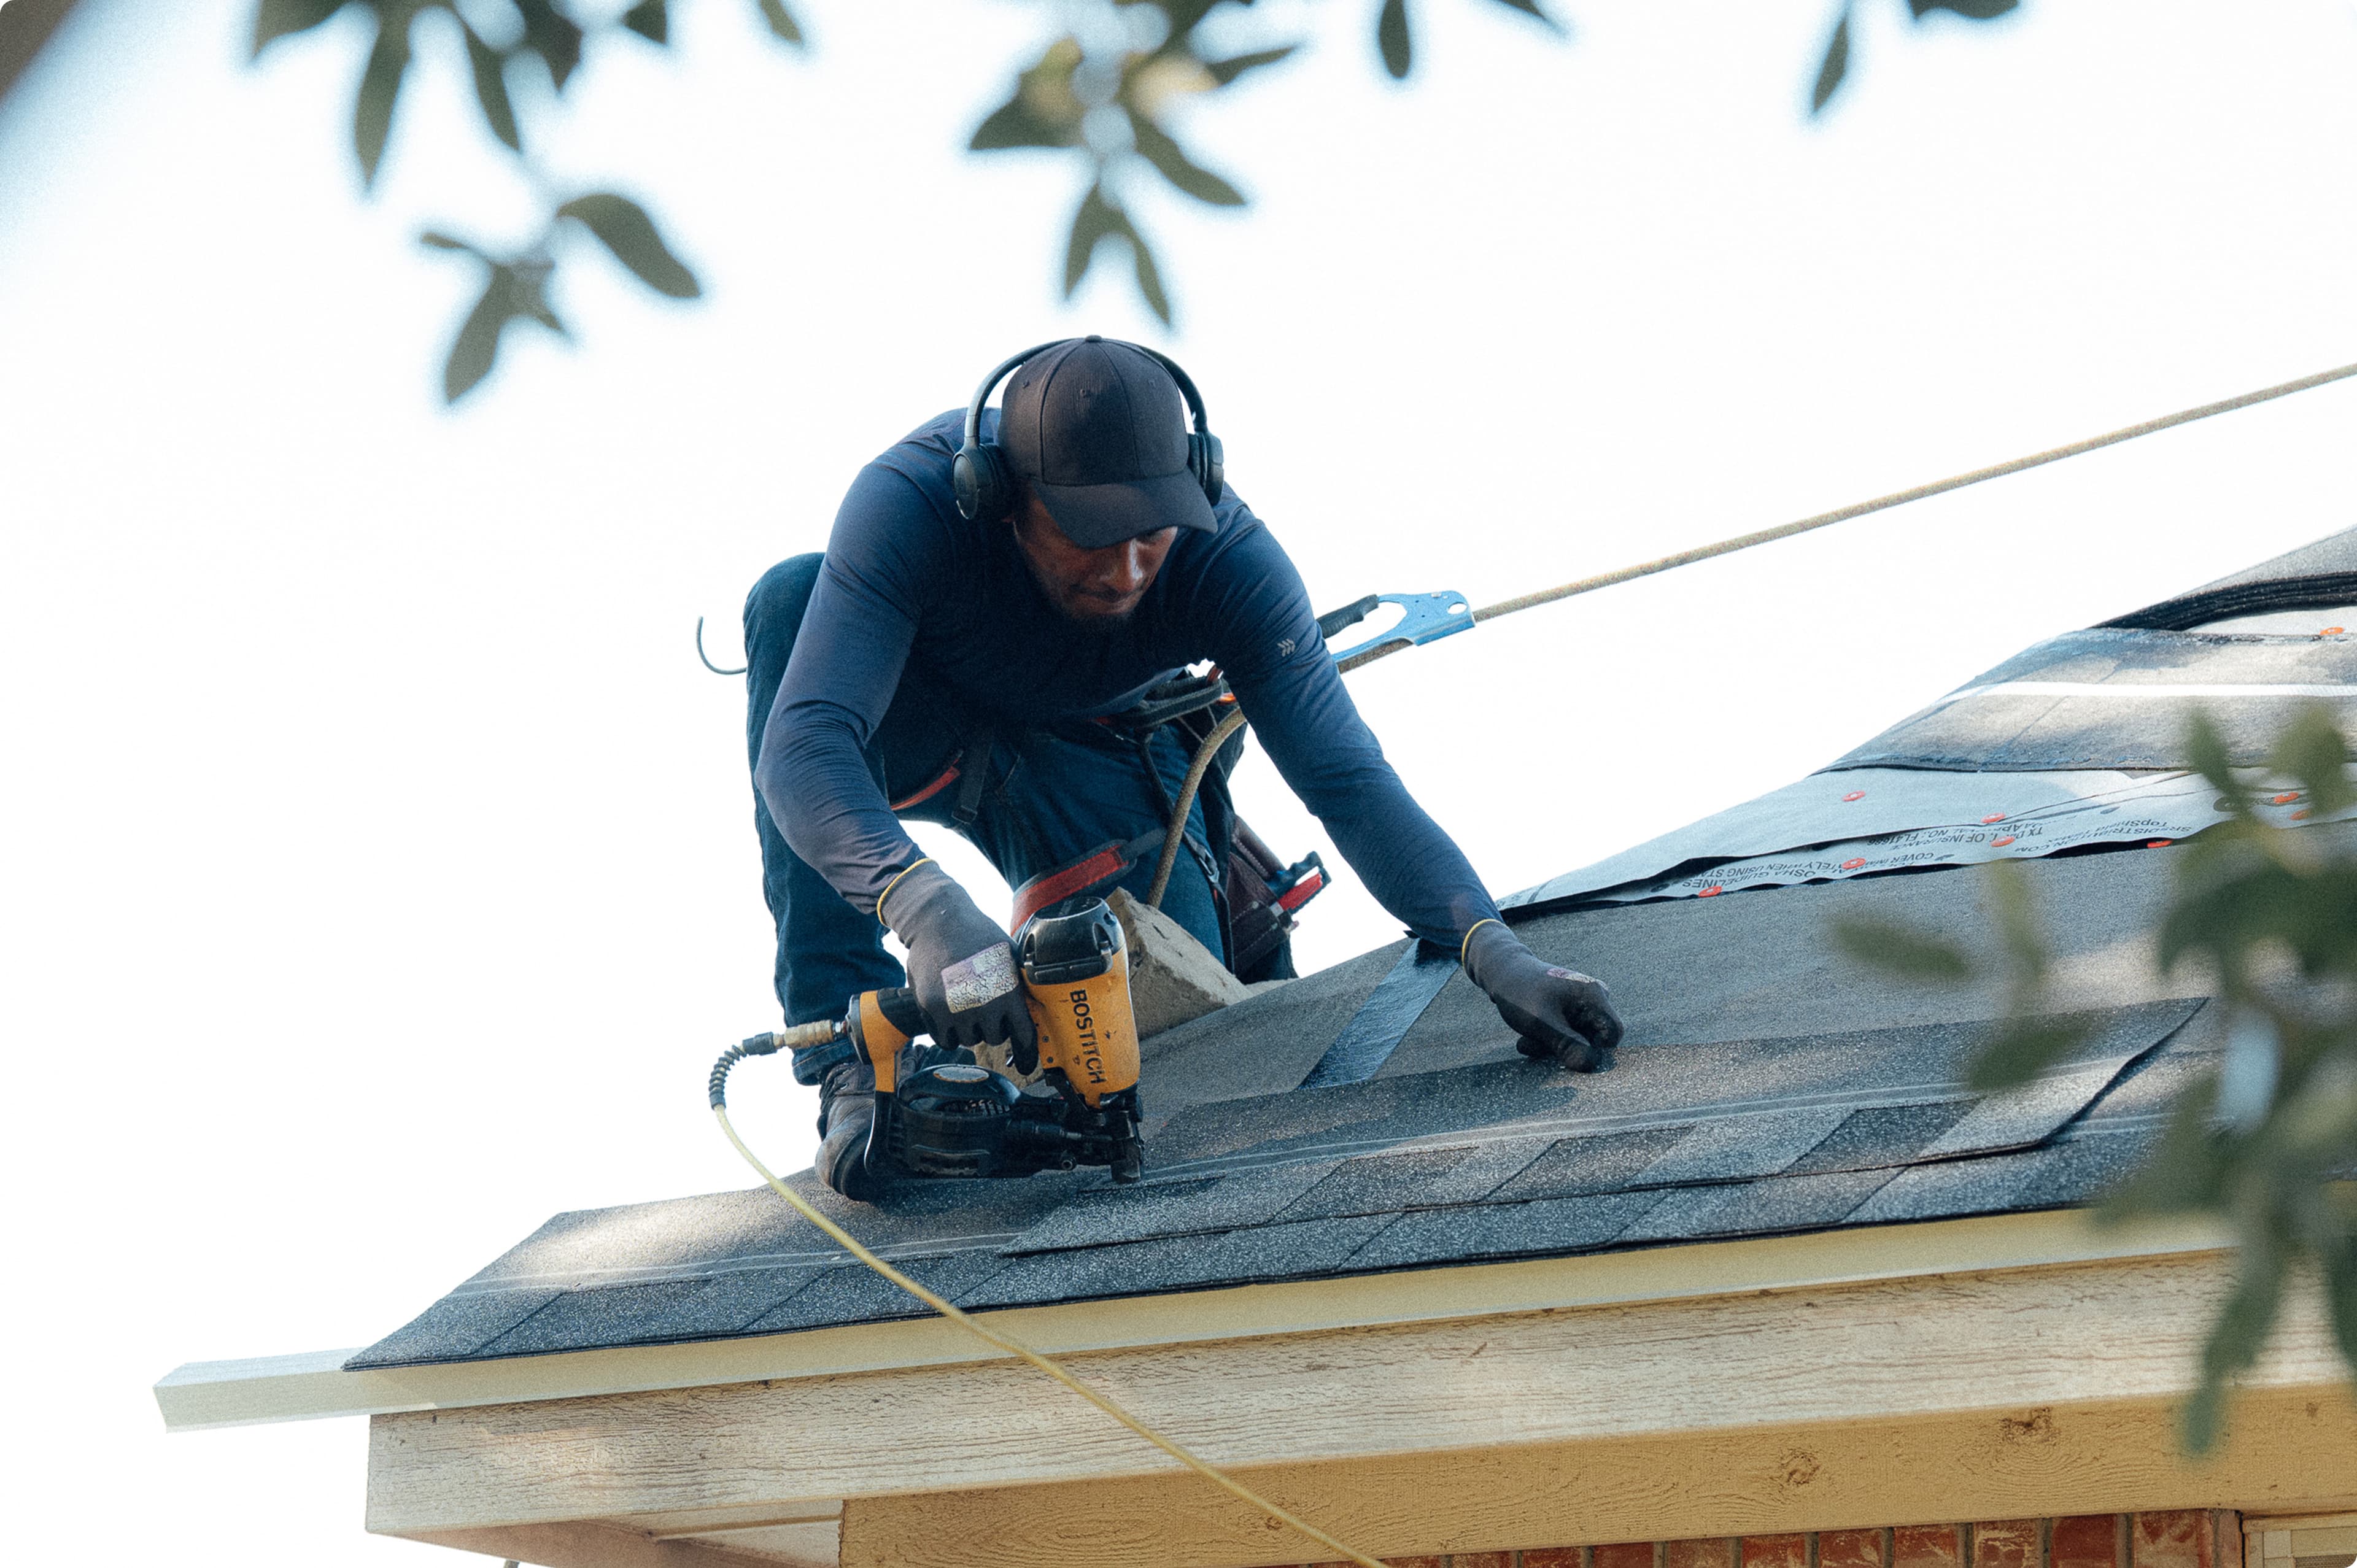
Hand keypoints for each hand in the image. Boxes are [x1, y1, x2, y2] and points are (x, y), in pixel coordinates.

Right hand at [878, 860, 1039, 1067]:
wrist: (938, 921)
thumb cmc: (978, 936)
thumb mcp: (1010, 956)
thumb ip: (1019, 985)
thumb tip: (1034, 1011)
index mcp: (1007, 991)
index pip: (1022, 1034)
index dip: (1025, 1053)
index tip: (1025, 1066)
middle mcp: (982, 1004)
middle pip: (994, 1038)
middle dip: (992, 1026)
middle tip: (984, 1004)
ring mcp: (954, 1009)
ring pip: (968, 1040)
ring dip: (969, 1028)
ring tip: (965, 1002)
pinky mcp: (931, 1009)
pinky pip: (944, 1040)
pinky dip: (948, 1033)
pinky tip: (950, 1014)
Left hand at [1461, 919, 1622, 1071]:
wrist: (1501, 972)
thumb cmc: (1520, 993)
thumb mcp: (1541, 1023)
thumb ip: (1567, 1045)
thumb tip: (1591, 1065)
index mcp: (1594, 995)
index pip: (1614, 1033)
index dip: (1596, 1051)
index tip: (1568, 1055)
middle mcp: (1594, 997)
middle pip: (1594, 1038)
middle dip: (1567, 1049)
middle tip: (1535, 1046)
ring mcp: (1583, 1003)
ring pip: (1579, 1039)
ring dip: (1553, 1046)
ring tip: (1527, 1041)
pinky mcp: (1571, 1009)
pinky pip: (1568, 1033)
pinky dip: (1549, 1039)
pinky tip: (1529, 1037)